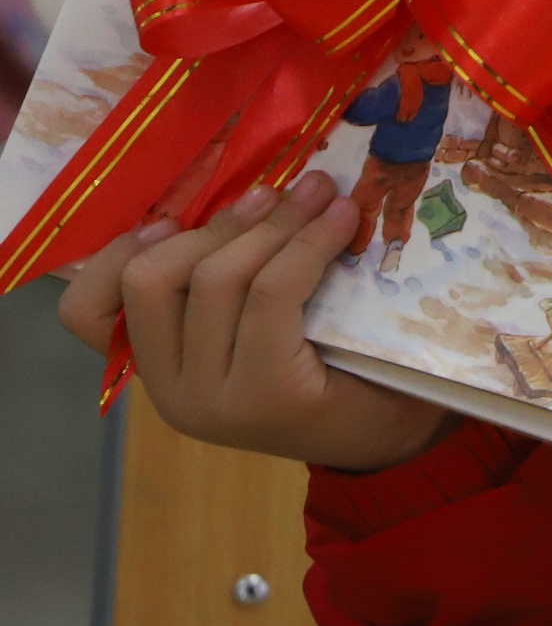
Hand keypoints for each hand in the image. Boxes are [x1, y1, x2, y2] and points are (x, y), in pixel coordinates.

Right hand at [55, 174, 455, 471]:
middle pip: (151, 280)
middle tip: (276, 192)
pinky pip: (273, 292)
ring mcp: (214, 398)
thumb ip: (223, 283)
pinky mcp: (268, 392)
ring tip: (317, 193)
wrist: (392, 433)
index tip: (171, 217)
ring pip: (215, 278)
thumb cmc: (329, 370)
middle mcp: (171, 392)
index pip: (87, 313)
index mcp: (155, 371)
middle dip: (216, 224)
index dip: (115, 253)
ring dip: (272, 224)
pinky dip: (307, 244)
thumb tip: (234, 193)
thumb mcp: (257, 325)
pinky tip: (339, 221)